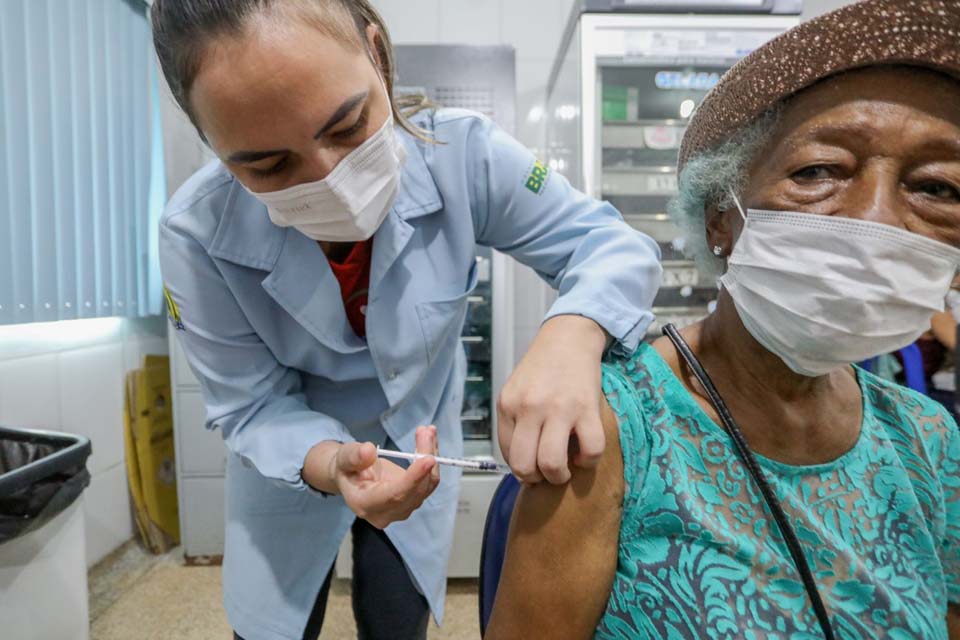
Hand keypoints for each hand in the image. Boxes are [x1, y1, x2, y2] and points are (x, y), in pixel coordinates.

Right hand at [302, 426, 439, 528]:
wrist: (352, 476)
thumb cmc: (347, 467)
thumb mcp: (344, 457)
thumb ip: (354, 456)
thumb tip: (369, 451)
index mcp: (365, 505)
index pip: (394, 496)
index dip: (413, 479)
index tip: (428, 459)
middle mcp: (386, 513)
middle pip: (415, 491)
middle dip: (425, 459)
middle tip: (427, 431)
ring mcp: (401, 510)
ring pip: (426, 486)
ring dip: (431, 455)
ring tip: (429, 430)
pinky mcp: (412, 501)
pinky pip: (429, 482)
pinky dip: (432, 460)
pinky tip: (430, 440)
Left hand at [497, 315, 607, 484]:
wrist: (569, 337)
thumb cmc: (542, 368)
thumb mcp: (516, 391)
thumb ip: (515, 421)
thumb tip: (524, 463)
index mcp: (508, 404)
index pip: (508, 454)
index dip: (521, 468)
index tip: (533, 465)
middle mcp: (529, 407)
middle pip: (524, 465)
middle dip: (536, 480)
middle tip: (546, 473)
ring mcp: (558, 408)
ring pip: (552, 464)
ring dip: (559, 476)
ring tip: (565, 469)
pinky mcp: (587, 408)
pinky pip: (591, 450)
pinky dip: (589, 461)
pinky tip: (586, 453)